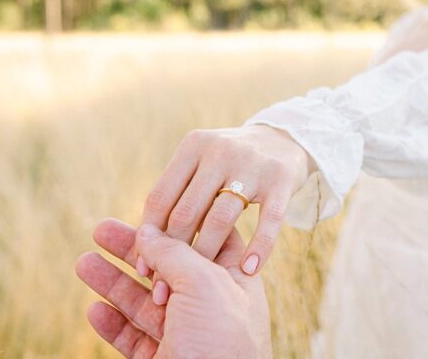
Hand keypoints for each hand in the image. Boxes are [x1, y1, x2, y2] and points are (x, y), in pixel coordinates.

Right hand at [75, 217, 271, 358]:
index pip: (205, 239)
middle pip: (166, 268)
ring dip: (112, 283)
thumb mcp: (205, 283)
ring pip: (144, 304)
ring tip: (82, 263)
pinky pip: (133, 339)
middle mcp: (211, 306)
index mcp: (232, 281)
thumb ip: (174, 252)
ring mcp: (187, 335)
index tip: (148, 208)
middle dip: (132, 250)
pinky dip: (112, 324)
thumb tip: (148, 231)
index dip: (177, 223)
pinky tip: (93, 310)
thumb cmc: (223, 342)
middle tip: (100, 230)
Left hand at [139, 124, 309, 301]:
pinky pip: (268, 221)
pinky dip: (259, 247)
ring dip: (208, 255)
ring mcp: (252, 164)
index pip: (160, 197)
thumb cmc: (229, 164)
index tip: (144, 268)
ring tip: (203, 281)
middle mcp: (219, 151)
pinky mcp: (282, 179)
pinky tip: (250, 268)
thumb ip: (176, 193)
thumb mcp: (201, 163)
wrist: (283, 140)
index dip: (149, 236)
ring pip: (220, 219)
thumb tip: (144, 244)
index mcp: (193, 147)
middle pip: (186, 211)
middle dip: (174, 254)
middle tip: (168, 287)